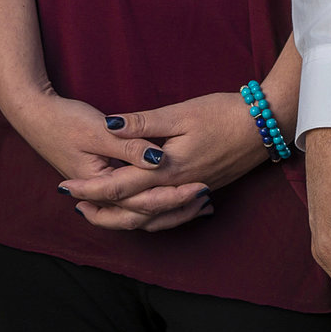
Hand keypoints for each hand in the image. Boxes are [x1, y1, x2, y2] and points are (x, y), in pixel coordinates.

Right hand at [1, 91, 212, 232]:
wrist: (33, 115)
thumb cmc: (63, 120)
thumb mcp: (98, 130)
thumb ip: (129, 145)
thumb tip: (158, 159)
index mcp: (100, 185)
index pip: (142, 202)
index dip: (174, 196)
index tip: (202, 186)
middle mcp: (100, 197)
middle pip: (144, 215)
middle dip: (177, 208)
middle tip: (207, 197)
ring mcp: (100, 192)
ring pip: (139, 215)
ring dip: (169, 211)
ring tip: (200, 204)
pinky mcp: (103, 182)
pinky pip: (133, 204)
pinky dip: (155, 203)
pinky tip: (175, 195)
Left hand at [65, 91, 273, 208]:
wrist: (265, 125)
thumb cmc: (223, 113)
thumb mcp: (180, 113)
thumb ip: (143, 124)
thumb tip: (109, 126)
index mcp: (167, 170)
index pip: (119, 187)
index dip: (90, 190)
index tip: (65, 188)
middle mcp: (177, 188)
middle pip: (131, 210)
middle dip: (100, 210)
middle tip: (74, 205)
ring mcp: (192, 192)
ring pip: (151, 218)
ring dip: (123, 217)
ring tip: (100, 212)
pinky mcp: (203, 189)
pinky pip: (172, 215)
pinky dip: (153, 218)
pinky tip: (146, 214)